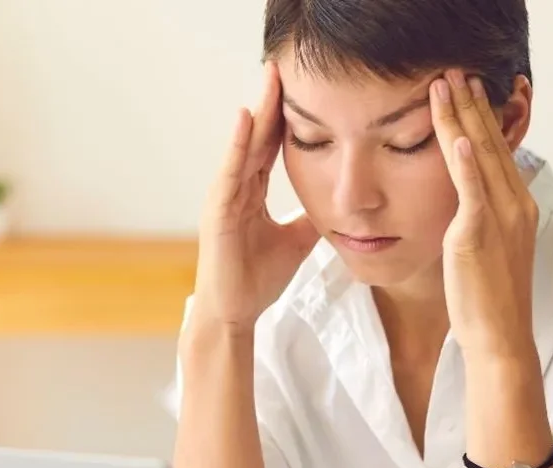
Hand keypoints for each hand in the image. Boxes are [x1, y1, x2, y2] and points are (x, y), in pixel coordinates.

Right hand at [190, 62, 318, 331]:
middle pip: (256, 140)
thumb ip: (309, 218)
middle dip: (269, 105)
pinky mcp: (217, 213)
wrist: (235, 314)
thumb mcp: (295, 242)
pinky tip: (248, 120)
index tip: (298, 88)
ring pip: (243, 149)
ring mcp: (224, 200)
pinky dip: (239, 146)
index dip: (283, 119)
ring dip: (256, 114)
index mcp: (251, 195)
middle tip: (280, 68)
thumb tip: (334, 202)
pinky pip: (230, 173)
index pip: (269, 148)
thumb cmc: (255, 279)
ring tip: (267, 81)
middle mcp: (235, 191)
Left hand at [430, 69, 537, 360]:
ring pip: (480, 156)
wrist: (498, 335)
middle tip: (455, 73)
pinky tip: (459, 135)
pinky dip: (466, 161)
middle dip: (471, 106)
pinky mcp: (476, 233)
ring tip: (448, 86)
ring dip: (462, 118)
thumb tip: (462, 203)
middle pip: (491, 143)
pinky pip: (472, 189)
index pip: (496, 151)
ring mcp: (498, 217)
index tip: (466, 92)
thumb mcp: (485, 248)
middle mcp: (514, 204)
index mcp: (516, 206)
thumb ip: (477, 219)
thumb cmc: (486, 297)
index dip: (480, 119)